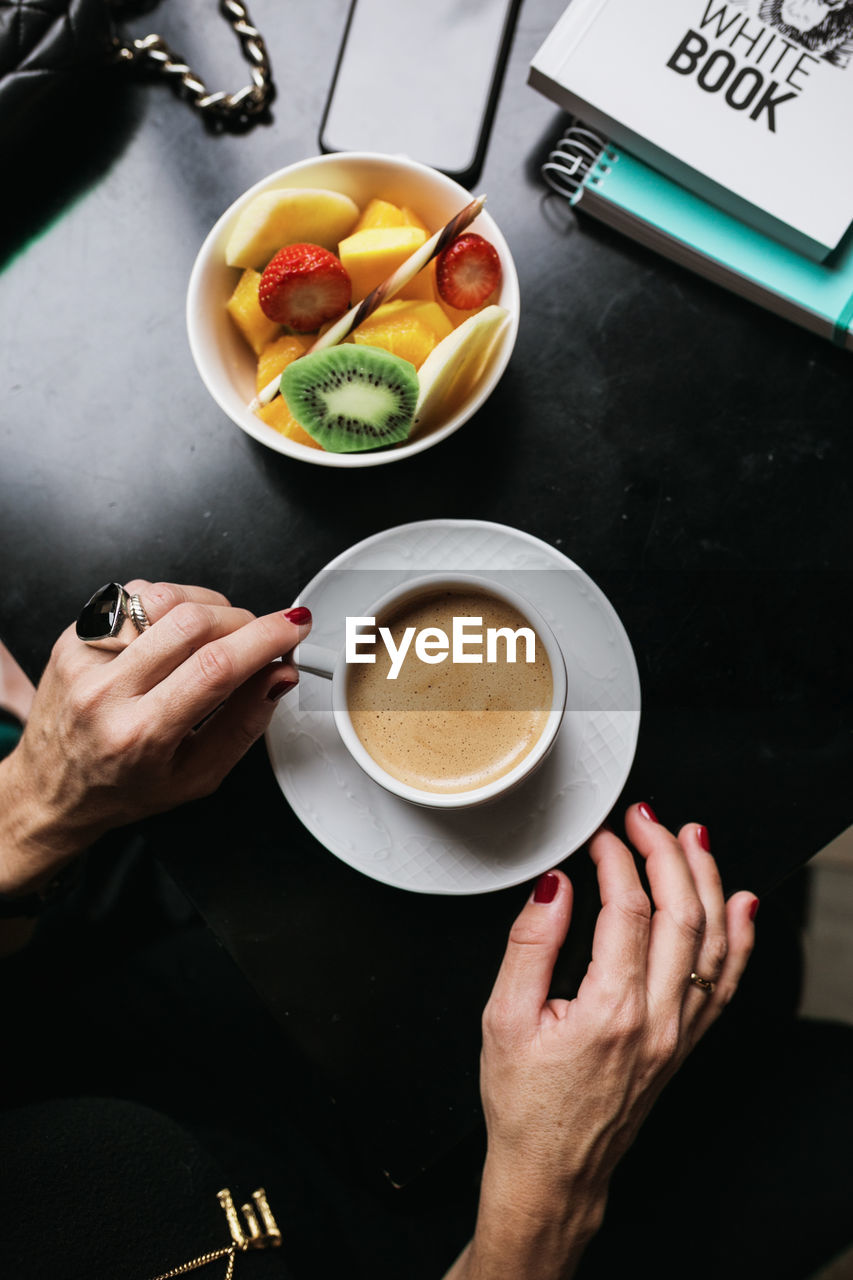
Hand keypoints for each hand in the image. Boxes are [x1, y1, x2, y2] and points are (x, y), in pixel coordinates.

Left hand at [0, 580, 310, 894]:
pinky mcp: (74, 636)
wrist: (51, 789)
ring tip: (215, 636)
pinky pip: (134, 596)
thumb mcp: (197, 776)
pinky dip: (169, 604)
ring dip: (207, 606)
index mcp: (140, 735)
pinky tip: (173, 632)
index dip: (266, 638)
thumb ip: (245, 722)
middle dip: (243, 621)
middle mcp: (105, 692)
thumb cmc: (122, 787)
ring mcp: (84, 658)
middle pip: (193, 622)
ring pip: (163, 597)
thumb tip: (279, 674)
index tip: (293, 626)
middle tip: (257, 639)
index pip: (215, 667)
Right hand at [447, 805, 756, 1279]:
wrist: (553, 1172)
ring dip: (708, 880)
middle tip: (645, 816)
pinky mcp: (685, 1043)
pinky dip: (739, 937)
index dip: (617, 859)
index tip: (600, 836)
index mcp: (611, 1009)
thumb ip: (531, 944)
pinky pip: (726, 981)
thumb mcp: (502, 1018)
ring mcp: (679, 1033)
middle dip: (667, 852)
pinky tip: (739, 904)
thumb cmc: (524, 1104)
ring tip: (693, 837)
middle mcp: (658, 1019)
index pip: (630, 909)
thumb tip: (554, 885)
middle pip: (683, 914)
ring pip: (713, 941)